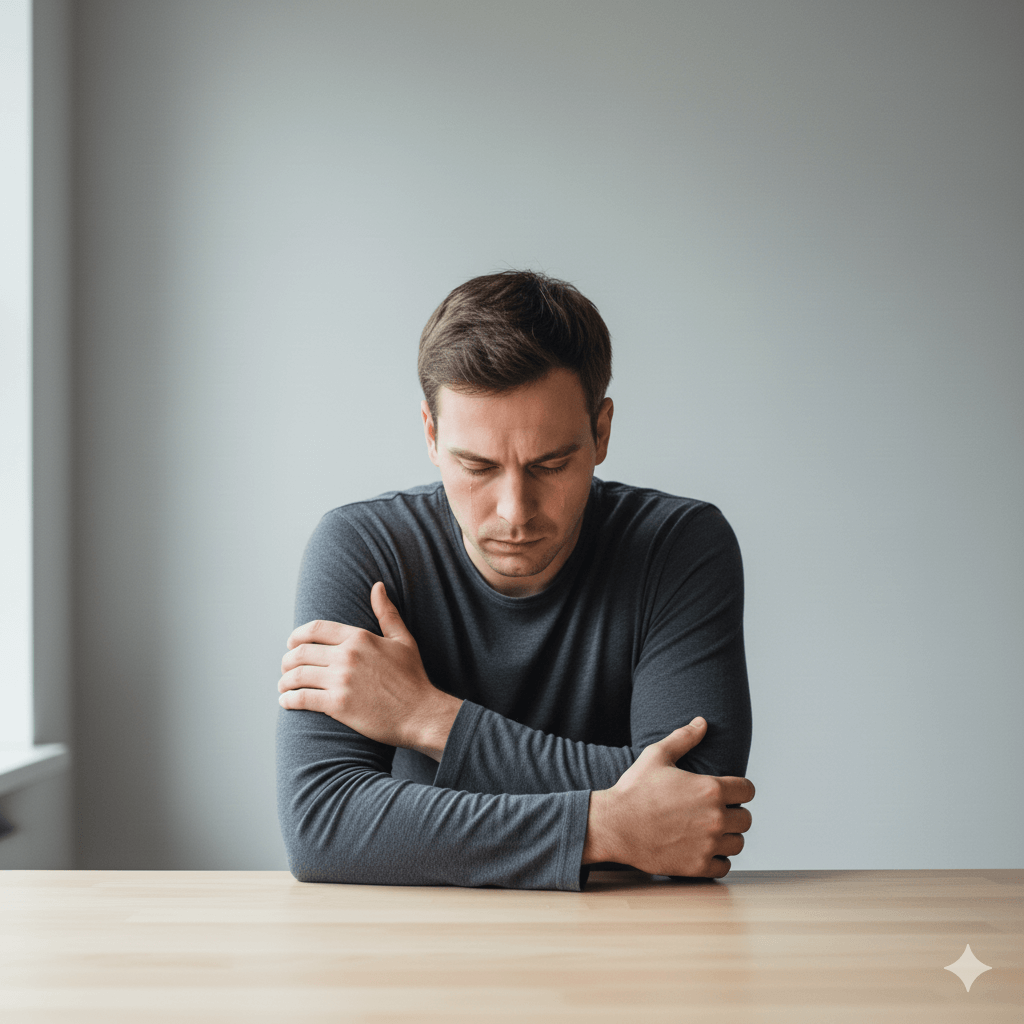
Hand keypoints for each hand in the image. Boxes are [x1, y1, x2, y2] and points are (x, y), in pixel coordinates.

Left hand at [277, 582, 462, 759]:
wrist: (421, 713)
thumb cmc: (413, 677)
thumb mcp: (403, 640)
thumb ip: (387, 613)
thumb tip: (377, 586)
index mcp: (360, 638)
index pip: (315, 629)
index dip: (297, 636)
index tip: (291, 644)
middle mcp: (348, 656)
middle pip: (301, 652)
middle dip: (287, 660)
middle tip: (285, 668)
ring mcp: (342, 680)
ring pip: (297, 675)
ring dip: (284, 681)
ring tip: (283, 686)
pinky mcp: (338, 705)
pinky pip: (302, 698)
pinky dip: (288, 700)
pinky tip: (286, 702)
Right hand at [582, 717, 753, 877]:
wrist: (614, 825)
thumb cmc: (634, 789)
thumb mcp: (656, 756)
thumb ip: (684, 738)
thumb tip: (702, 722)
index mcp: (710, 789)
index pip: (748, 790)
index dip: (739, 789)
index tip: (727, 792)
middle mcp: (715, 817)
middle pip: (746, 819)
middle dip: (734, 814)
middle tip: (714, 812)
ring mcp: (708, 844)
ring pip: (737, 843)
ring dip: (727, 837)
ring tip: (708, 831)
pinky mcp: (698, 866)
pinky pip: (724, 866)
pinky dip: (717, 859)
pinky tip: (702, 849)